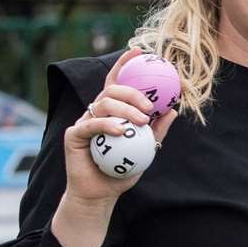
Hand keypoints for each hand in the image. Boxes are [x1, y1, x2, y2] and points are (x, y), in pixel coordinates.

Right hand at [51, 49, 179, 246]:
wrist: (101, 195)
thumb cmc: (122, 172)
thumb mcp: (147, 150)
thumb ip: (157, 130)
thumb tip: (174, 110)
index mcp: (112, 111)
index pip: (117, 82)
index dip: (124, 64)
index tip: (138, 51)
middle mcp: (96, 112)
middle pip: (111, 89)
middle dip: (132, 92)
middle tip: (150, 107)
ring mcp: (84, 122)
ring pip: (103, 103)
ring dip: (126, 109)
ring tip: (141, 121)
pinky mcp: (74, 135)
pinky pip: (91, 124)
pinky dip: (108, 125)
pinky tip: (121, 130)